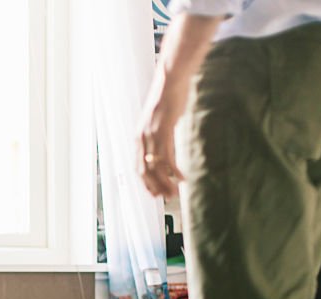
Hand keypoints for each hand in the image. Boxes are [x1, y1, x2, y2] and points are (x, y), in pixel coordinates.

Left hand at [137, 79, 187, 198]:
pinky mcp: (163, 131)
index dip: (146, 183)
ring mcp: (151, 135)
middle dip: (155, 187)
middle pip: (145, 171)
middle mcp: (141, 139)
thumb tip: (165, 146)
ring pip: (155, 168)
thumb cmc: (168, 99)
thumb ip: (160, 135)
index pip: (138, 167)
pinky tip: (182, 178)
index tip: (155, 194)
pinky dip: (174, 171)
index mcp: (139, 138)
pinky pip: (167, 157)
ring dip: (165, 183)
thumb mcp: (161, 121)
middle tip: (166, 198)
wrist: (171, 80)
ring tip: (174, 193)